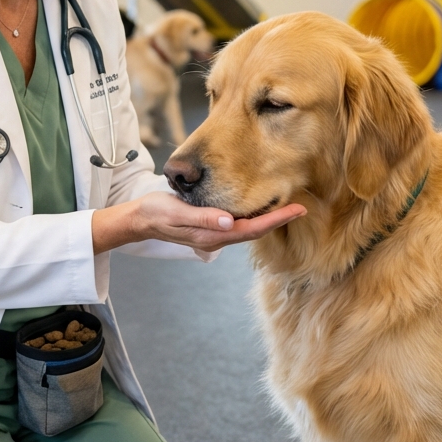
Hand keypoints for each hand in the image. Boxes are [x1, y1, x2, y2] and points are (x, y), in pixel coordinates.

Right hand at [92, 192, 306, 254]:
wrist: (138, 219)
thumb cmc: (155, 212)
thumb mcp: (176, 212)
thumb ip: (203, 218)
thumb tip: (229, 222)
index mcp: (211, 235)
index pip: (251, 229)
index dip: (276, 220)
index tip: (297, 209)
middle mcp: (217, 237)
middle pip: (255, 231)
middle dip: (278, 219)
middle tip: (302, 205)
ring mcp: (214, 234)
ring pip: (248, 228)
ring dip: (267, 218)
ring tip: (287, 204)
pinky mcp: (211, 227)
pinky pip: (238, 224)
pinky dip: (252, 215)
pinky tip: (260, 205)